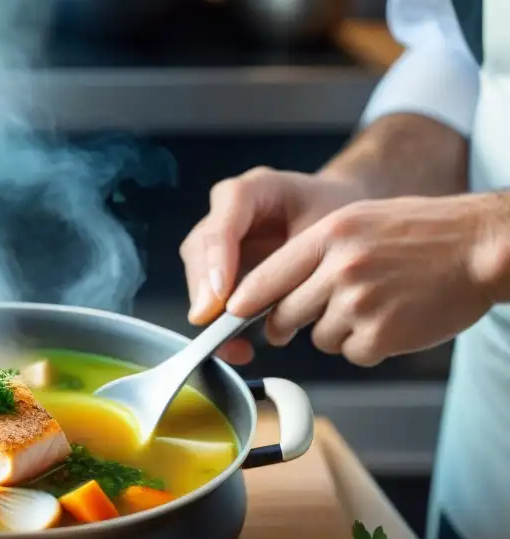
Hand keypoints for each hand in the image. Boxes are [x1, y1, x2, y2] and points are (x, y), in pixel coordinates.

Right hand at [180, 167, 365, 363]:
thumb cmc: (337, 215)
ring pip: (198, 275)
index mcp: (250, 190)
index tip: (220, 299)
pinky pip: (209, 292)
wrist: (341, 216)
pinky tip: (238, 348)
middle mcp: (225, 212)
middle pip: (201, 250)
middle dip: (206, 292)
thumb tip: (267, 303)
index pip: (222, 223)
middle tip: (217, 329)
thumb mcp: (326, 229)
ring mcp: (219, 239)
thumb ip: (296, 261)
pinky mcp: (221, 266)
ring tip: (234, 347)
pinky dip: (221, 323)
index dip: (217, 261)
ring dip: (210, 313)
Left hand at [226, 193, 505, 366]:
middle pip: (285, 315)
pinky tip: (394, 321)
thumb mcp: (359, 222)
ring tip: (377, 304)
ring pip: (319, 337)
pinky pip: (352, 353)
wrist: (482, 246)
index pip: (268, 276)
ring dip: (339, 331)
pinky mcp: (381, 335)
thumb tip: (268, 291)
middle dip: (289, 322)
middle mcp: (340, 268)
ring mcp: (360, 303)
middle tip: (315, 315)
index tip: (228, 314)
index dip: (244, 301)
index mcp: (331, 235)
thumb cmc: (423, 234)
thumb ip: (313, 254)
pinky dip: (368, 346)